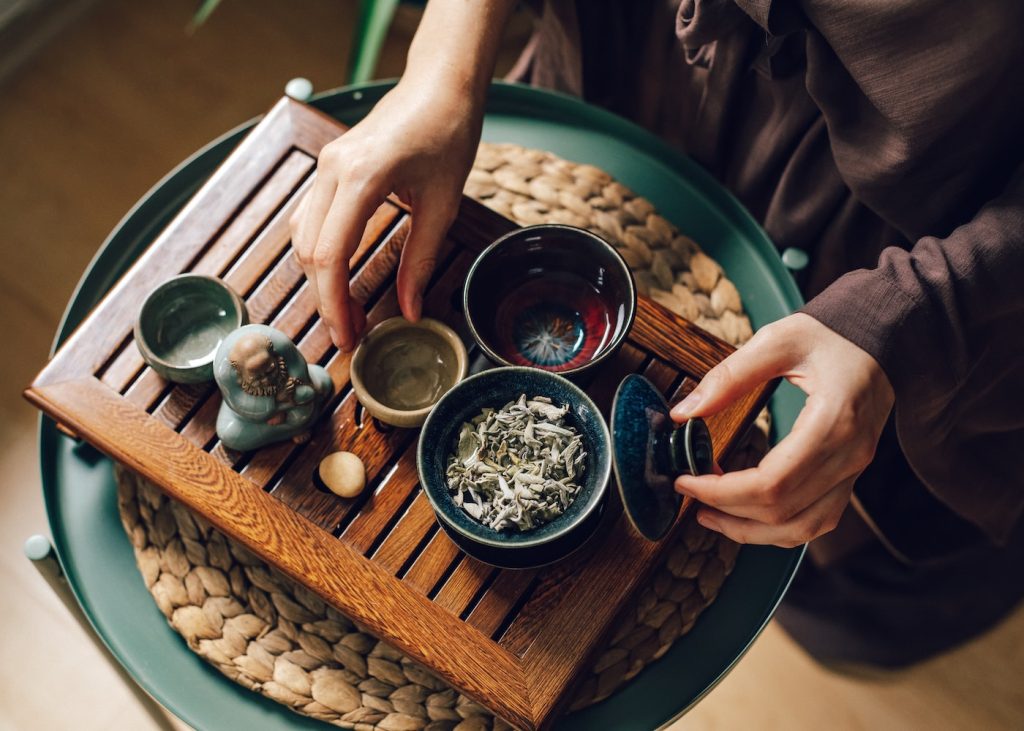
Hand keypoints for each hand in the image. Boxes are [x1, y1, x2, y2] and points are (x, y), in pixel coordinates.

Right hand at [290, 79, 482, 350]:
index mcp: (362, 177)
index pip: (330, 255)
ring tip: (348, 312)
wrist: (439, 86)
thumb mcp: (443, 205)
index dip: (334, 303)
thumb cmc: (449, 135)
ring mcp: (325, 166)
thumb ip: (421, 261)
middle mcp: (332, 170)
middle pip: (309, 251)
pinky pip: (310, 218)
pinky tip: (341, 277)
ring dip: (320, 279)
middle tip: (350, 335)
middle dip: (326, 299)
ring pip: (302, 236)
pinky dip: (320, 253)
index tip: (347, 337)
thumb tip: (410, 312)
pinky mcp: (328, 167)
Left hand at [672, 313, 893, 547]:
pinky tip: (747, 513)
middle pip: (782, 511)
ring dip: (751, 530)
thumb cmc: (834, 334)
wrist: (887, 335)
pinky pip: (818, 519)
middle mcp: (850, 456)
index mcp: (833, 423)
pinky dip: (779, 526)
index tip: (686, 480)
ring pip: (802, 528)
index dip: (721, 492)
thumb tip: (685, 412)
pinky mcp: (851, 473)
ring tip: (710, 514)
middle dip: (726, 510)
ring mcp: (855, 470)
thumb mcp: (777, 340)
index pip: (771, 484)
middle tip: (688, 492)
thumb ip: (729, 377)